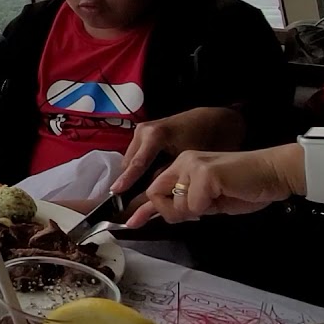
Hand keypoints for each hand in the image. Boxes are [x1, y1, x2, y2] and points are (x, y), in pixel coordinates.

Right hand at [111, 107, 245, 194]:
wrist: (208, 120)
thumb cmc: (202, 139)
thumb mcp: (187, 160)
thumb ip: (167, 174)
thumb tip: (152, 192)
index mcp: (154, 135)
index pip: (137, 164)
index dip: (126, 180)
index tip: (115, 192)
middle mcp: (142, 131)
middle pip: (129, 163)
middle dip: (130, 181)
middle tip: (131, 202)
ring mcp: (140, 131)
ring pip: (130, 160)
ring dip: (134, 175)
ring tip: (138, 193)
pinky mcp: (141, 134)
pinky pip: (135, 156)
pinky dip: (139, 168)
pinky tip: (145, 179)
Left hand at [124, 146, 303, 226]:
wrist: (273, 174)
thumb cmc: (245, 188)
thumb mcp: (209, 200)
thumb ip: (186, 205)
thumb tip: (162, 216)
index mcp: (182, 165)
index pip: (154, 189)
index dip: (144, 209)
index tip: (132, 223)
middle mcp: (183, 161)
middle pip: (156, 197)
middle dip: (173, 213)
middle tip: (201, 211)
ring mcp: (192, 165)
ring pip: (177, 205)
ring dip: (196, 211)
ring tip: (218, 200)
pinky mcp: (205, 173)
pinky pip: (195, 205)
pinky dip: (208, 209)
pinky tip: (223, 196)